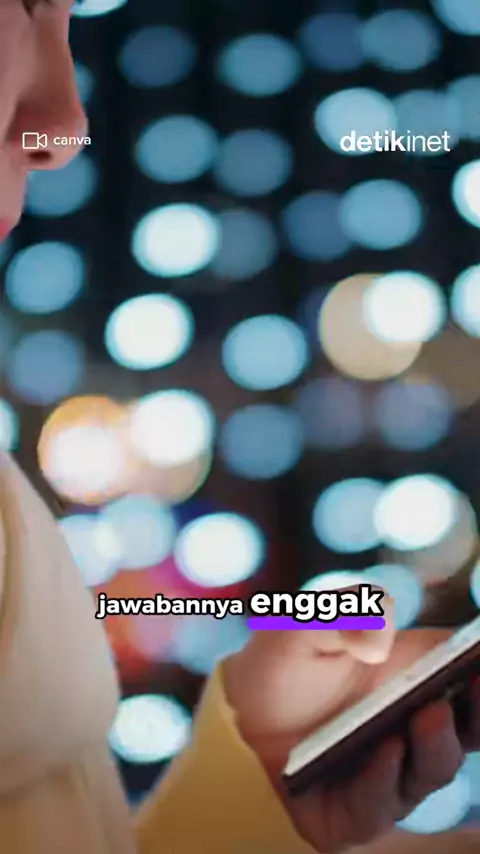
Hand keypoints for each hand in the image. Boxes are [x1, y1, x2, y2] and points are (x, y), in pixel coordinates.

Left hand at [223, 593, 479, 851]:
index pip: (464, 674)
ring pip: (431, 767)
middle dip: (477, 710)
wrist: (232, 727)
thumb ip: (340, 611)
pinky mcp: (360, 811)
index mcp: (409, 678)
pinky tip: (384, 751)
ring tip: (429, 716)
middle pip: (464, 726)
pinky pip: (381, 801)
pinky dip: (386, 776)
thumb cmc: (278, 669)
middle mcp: (409, 727)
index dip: (478, 669)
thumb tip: (379, 622)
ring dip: (435, 743)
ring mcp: (390, 772)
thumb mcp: (301, 627)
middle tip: (475, 683)